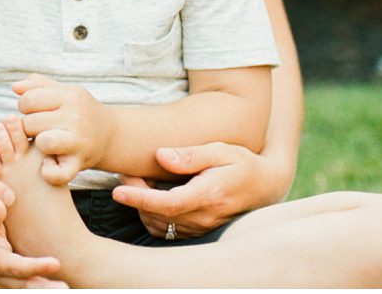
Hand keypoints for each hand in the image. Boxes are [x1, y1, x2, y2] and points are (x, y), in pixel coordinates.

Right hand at [0, 194, 65, 287]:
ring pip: (28, 290)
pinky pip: (28, 288)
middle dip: (46, 288)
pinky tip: (58, 287)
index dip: (36, 267)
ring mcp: (7, 283)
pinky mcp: (14, 283)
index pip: (18, 267)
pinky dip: (42, 289)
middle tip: (66, 288)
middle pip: (26, 286)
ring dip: (46, 290)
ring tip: (67, 288)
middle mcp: (1, 277)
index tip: (56, 263)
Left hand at [13, 74, 109, 185]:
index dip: (25, 106)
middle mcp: (76, 117)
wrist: (111, 136)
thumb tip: (15, 87)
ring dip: (38, 145)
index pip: (28, 99)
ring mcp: (79, 141)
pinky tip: (48, 164)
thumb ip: (38, 85)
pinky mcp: (79, 163)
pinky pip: (57, 173)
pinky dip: (49, 172)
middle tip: (39, 129)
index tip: (34, 111)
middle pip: (30, 122)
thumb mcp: (65, 92)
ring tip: (44, 143)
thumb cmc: (79, 111)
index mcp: (70, 96)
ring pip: (41, 142)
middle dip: (29, 127)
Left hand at [111, 141, 272, 237]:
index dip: (140, 197)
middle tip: (126, 172)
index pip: (169, 203)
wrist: (263, 186)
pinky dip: (151, 214)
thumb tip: (160, 156)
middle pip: (158, 214)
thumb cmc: (240, 162)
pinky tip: (151, 194)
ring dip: (141, 205)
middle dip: (135, 195)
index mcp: (210, 194)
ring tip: (138, 180)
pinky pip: (165, 229)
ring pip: (159, 223)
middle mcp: (205, 216)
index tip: (119, 191)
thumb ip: (190, 155)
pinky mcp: (197, 232)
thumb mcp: (219, 150)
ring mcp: (201, 227)